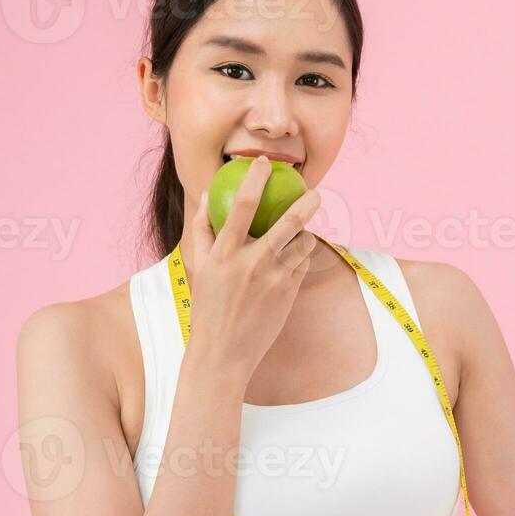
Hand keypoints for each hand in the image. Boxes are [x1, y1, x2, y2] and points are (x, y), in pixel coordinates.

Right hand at [182, 156, 323, 376]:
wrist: (223, 353)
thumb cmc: (209, 306)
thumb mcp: (200, 266)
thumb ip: (203, 228)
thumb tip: (210, 192)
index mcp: (224, 254)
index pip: (243, 204)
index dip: (256, 178)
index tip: (265, 163)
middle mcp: (251, 263)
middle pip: (288, 221)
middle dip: (307, 202)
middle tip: (315, 191)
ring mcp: (273, 279)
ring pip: (302, 243)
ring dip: (304, 234)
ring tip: (298, 233)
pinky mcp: (289, 293)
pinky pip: (302, 264)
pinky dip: (300, 256)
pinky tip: (293, 258)